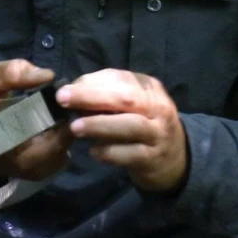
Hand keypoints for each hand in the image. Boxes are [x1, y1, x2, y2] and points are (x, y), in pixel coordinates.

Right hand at [0, 59, 69, 181]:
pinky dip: (52, 157)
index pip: (7, 139)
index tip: (58, 114)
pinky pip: (35, 171)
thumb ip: (14, 72)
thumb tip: (48, 76)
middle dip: (53, 142)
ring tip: (65, 127)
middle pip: (25, 161)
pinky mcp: (6, 170)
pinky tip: (58, 138)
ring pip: (34, 169)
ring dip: (56, 151)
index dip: (38, 130)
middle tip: (69, 119)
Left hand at [56, 68, 187, 192]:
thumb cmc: (143, 124)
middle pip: (126, 99)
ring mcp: (158, 134)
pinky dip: (109, 152)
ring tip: (75, 127)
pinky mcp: (153, 158)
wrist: (176, 158)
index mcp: (149, 88)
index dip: (91, 82)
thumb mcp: (131, 104)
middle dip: (91, 97)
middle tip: (62, 99)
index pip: (120, 79)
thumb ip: (106, 95)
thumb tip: (72, 91)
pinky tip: (93, 151)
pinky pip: (130, 154)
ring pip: (131, 126)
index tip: (65, 88)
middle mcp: (158, 107)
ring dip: (99, 125)